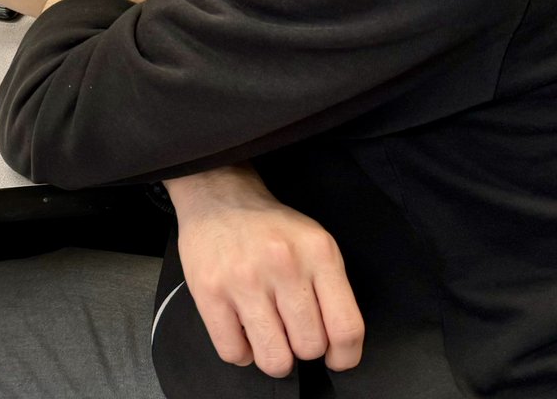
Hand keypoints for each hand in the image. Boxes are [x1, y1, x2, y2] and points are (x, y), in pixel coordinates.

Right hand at [166, 167, 363, 377]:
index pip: (346, 327)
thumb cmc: (268, 227)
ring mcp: (244, 279)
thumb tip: (337, 349)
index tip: (334, 357)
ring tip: (265, 331)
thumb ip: (331, 290)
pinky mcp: (209, 291)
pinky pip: (234, 354)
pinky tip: (240, 329)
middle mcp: (283, 264)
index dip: (344, 356)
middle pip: (309, 347)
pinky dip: (241, 351)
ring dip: (272, 354)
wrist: (217, 196)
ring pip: (274, 360)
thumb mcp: (314, 243)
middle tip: (288, 327)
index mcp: (317, 252)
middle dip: (300, 346)